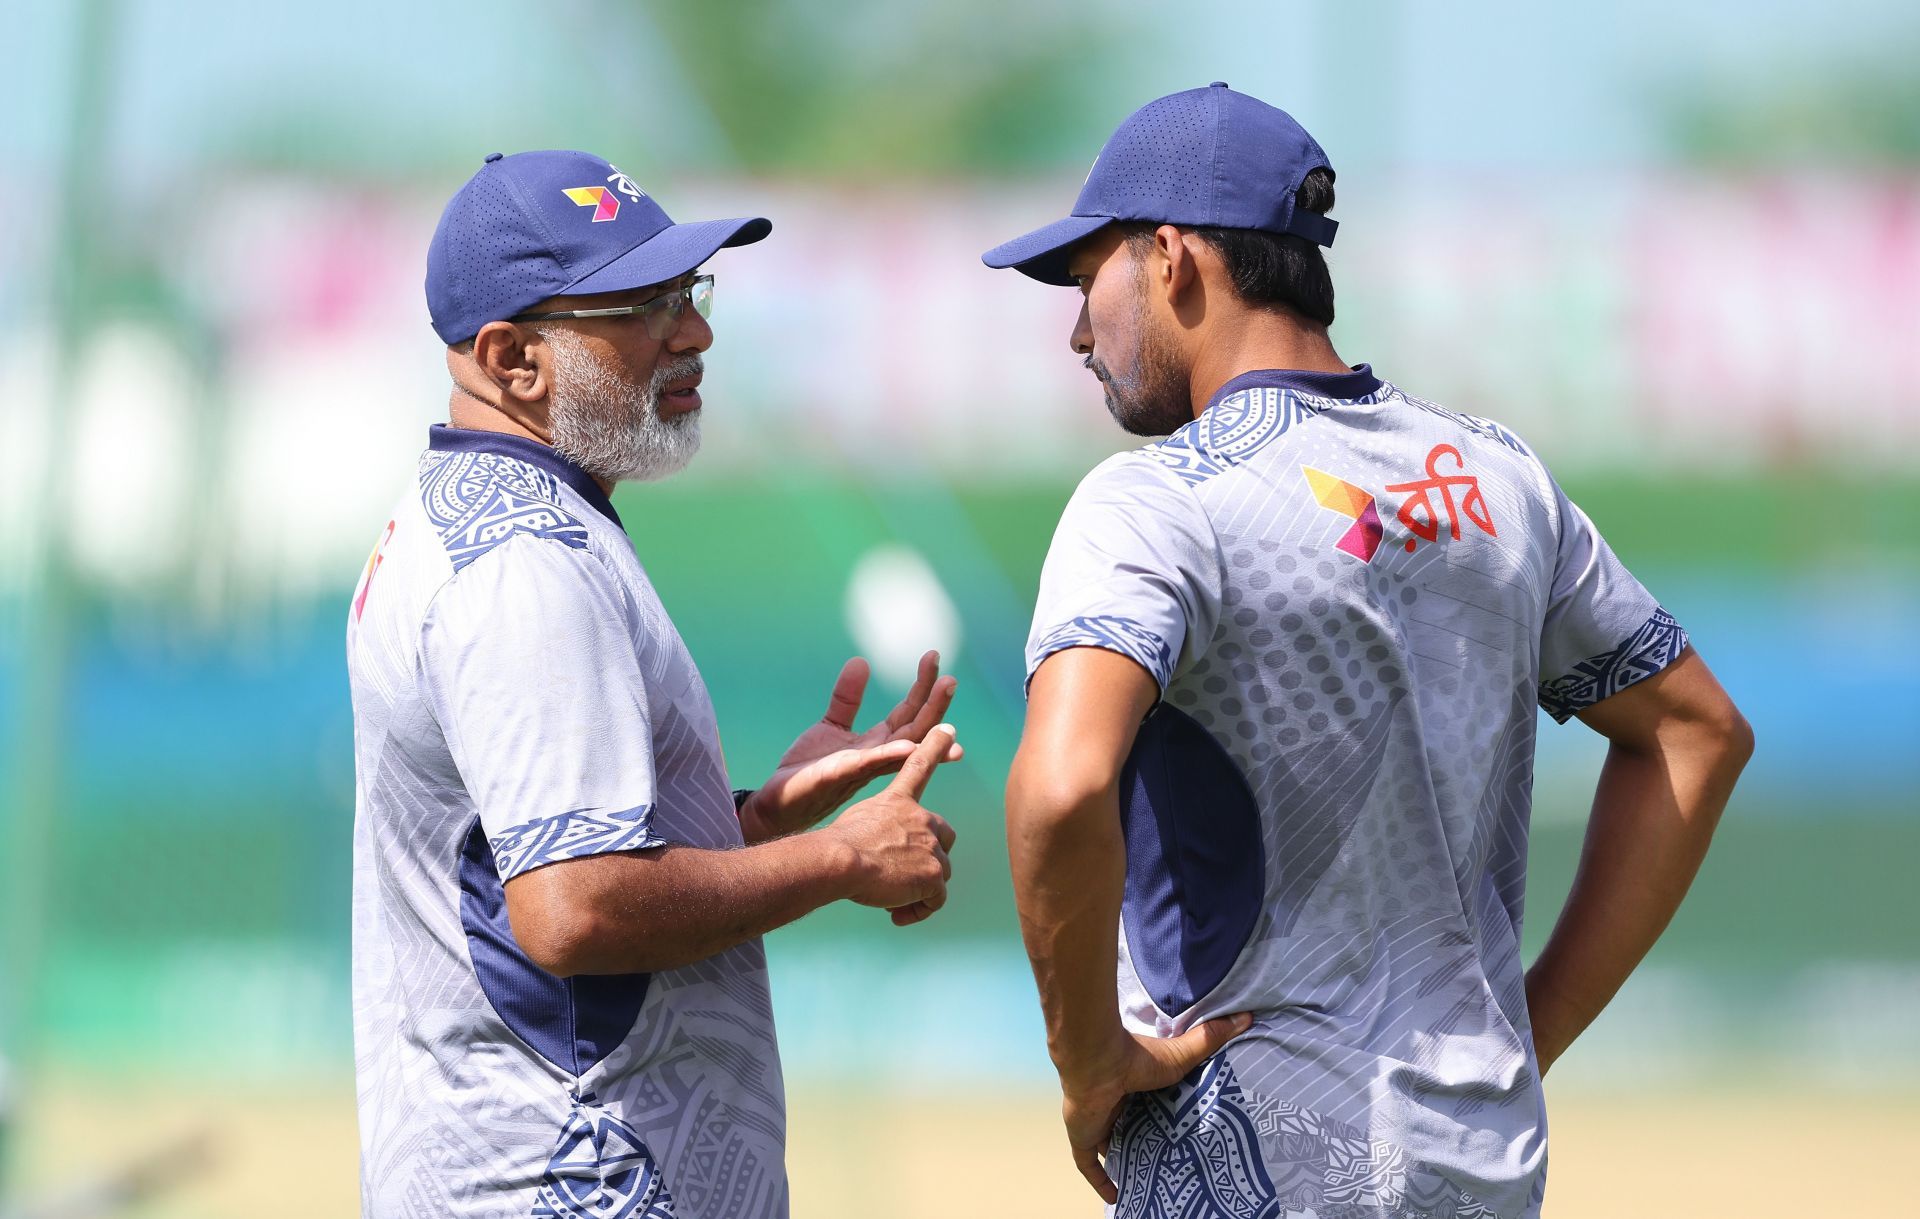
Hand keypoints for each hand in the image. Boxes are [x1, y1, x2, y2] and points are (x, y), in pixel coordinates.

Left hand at [739, 651, 960, 840]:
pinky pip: (867, 766)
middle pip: (916, 728)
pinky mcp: (837, 777)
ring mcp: (862, 769)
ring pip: (903, 747)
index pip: (908, 713)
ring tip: (939, 703)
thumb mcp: (831, 726)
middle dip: (935, 704)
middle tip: (951, 679)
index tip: (933, 656)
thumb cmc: (809, 770)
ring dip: (925, 725)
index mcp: (877, 743)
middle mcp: (878, 757)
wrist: (781, 802)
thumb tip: (861, 661)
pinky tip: (907, 746)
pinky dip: (889, 755)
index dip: (922, 686)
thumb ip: (848, 697)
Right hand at [827, 726, 958, 924]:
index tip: (947, 729)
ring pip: (939, 873)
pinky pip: (935, 899)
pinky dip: (919, 909)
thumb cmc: (837, 846)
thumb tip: (879, 845)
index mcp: (899, 800)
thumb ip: (879, 825)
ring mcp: (931, 845)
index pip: (920, 766)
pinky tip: (896, 914)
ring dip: (918, 888)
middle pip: (943, 838)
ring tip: (890, 897)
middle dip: (929, 857)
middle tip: (902, 875)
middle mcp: (921, 817)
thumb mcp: (859, 822)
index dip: (934, 747)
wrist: (840, 860)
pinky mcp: (934, 873)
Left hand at [1058, 1013, 1253, 1202]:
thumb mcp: (1182, 1054)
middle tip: (1168, 1165)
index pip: (1147, 1105)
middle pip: (1131, 1128)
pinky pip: (1089, 1165)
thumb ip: (1211, 1038)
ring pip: (1112, 1147)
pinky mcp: (1083, 1137)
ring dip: (1125, 1161)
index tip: (1178, 1133)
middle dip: (1145, 1143)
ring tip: (1149, 1182)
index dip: (1160, 1119)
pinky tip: (1116, 1197)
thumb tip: (1247, 1016)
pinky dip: (1100, 1180)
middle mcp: (1114, 1103)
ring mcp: (1096, 1121)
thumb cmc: (1138, 1056)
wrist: (1098, 1061)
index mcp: (1134, 1085)